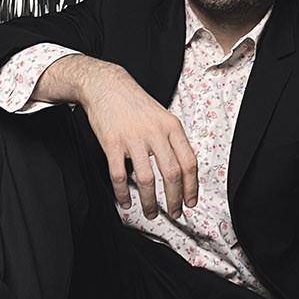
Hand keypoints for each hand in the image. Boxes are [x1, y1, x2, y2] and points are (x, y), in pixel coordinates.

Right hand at [34, 55, 196, 218]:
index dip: (192, 186)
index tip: (191, 201)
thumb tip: (183, 170)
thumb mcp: (162, 116)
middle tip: (175, 212)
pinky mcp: (112, 144)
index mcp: (171, 126)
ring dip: (150, 202)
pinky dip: (123, 193)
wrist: (106, 86)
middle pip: (171, 174)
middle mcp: (155, 133)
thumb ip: (172, 140)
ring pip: (146, 180)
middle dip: (175, 199)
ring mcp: (133, 139)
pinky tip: (126, 202)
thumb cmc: (134, 103)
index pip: (189, 162)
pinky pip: (119, 175)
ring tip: (151, 212)